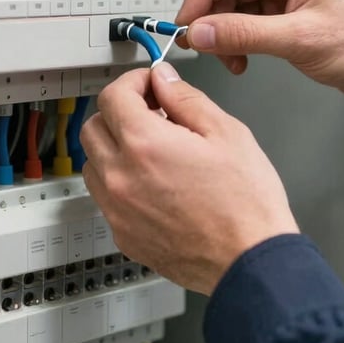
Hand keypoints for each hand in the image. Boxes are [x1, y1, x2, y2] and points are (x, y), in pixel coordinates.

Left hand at [79, 63, 298, 294]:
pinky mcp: (123, 235)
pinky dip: (121, 181)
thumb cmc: (246, 204)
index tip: (150, 84)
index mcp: (145, 144)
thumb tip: (164, 80)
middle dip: (119, 112)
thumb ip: (186, 98)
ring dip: (115, 147)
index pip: (114, 95)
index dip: (134, 82)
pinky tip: (155, 183)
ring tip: (154, 150)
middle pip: (94, 126)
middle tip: (152, 113)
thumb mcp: (227, 132)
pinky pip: (106, 197)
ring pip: (93, 163)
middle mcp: (121, 177)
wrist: (249, 261)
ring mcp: (118, 210)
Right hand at [177, 0, 343, 112]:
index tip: (186, 22)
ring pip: (236, 3)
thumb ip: (244, 34)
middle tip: (200, 44)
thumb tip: (201, 32)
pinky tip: (241, 58)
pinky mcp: (288, 11)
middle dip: (212, 16)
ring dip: (225, 32)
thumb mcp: (298, 39)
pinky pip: (249, 19)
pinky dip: (239, 40)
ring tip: (228, 58)